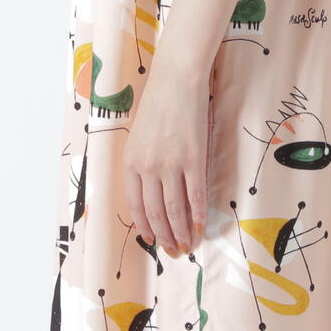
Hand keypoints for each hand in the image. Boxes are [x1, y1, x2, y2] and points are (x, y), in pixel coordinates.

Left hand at [121, 62, 210, 256]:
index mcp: (130, 162)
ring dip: (181, 231)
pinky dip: (198, 214)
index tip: (153, 240)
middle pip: (155, 212)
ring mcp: (171, 163)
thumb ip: (142, 163)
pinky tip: (201, 225)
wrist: (177, 79)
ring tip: (187, 246)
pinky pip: (196, 194)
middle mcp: (147, 167)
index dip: (145, 227)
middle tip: (174, 251)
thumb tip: (153, 190)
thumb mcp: (140, 136)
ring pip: (175, 209)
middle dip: (165, 236)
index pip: (135, 205)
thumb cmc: (159, 103)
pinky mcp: (193, 157)